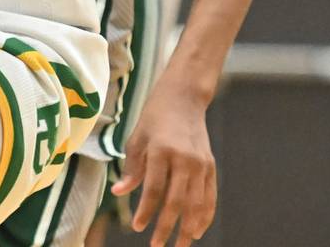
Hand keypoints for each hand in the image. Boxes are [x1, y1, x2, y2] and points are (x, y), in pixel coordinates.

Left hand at [111, 86, 216, 246]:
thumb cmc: (154, 117)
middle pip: (176, 201)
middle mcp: (184, 158)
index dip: (146, 210)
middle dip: (166, 226)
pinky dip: (204, 216)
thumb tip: (119, 193)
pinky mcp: (210, 165)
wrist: (184, 97)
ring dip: (188, 228)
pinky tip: (197, 231)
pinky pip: (210, 197)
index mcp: (162, 150)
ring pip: (196, 203)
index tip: (137, 227)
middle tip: (156, 245)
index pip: (154, 189)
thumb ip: (131, 168)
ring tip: (179, 245)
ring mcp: (201, 163)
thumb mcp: (137, 138)